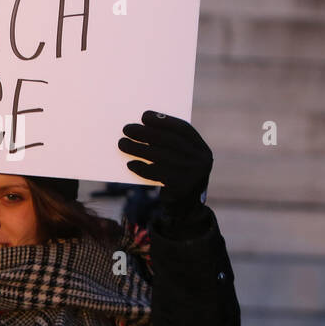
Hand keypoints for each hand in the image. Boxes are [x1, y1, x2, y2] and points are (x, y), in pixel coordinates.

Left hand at [118, 110, 212, 227]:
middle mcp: (201, 161)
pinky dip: (141, 168)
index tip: (144, 115)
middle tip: (126, 128)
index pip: (183, 129)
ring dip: (138, 148)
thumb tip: (142, 126)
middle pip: (169, 141)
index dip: (163, 120)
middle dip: (146, 133)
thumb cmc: (177, 177)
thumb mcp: (180, 160)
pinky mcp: (181, 188)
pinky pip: (156, 174)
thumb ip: (169, 145)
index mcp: (202, 150)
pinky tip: (130, 164)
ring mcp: (192, 175)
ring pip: (160, 156)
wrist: (186, 210)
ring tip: (122, 144)